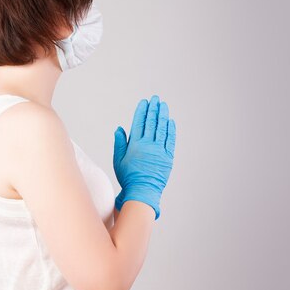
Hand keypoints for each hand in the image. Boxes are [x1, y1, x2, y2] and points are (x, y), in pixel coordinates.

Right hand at [112, 95, 175, 219]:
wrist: (142, 191)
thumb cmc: (128, 177)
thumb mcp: (118, 160)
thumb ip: (120, 143)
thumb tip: (120, 128)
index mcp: (135, 144)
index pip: (139, 123)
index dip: (142, 111)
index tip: (144, 102)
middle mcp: (148, 145)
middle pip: (151, 122)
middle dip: (153, 109)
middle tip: (155, 99)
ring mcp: (159, 150)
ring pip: (162, 128)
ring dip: (162, 115)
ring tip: (163, 105)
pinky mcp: (168, 157)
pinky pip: (170, 140)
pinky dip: (170, 129)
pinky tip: (170, 121)